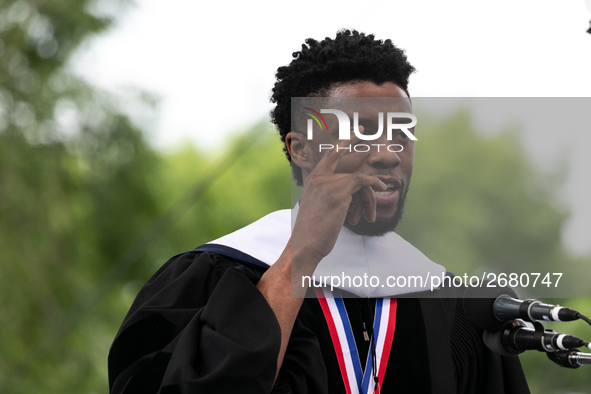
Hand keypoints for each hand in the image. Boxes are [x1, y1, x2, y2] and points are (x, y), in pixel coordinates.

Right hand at [290, 135, 386, 270]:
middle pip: (339, 154)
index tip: (352, 132)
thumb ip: (330, 195)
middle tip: (362, 129)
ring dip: (370, 193)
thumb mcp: (319, 208)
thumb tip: (350, 192)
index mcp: (312, 180)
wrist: (306, 245)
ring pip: (358, 178)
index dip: (341, 143)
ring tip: (374, 205)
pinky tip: (382, 187)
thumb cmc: (313, 232)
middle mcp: (318, 178)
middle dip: (351, 139)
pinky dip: (374, 183)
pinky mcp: (338, 194)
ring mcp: (327, 184)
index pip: (328, 156)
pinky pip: (362, 181)